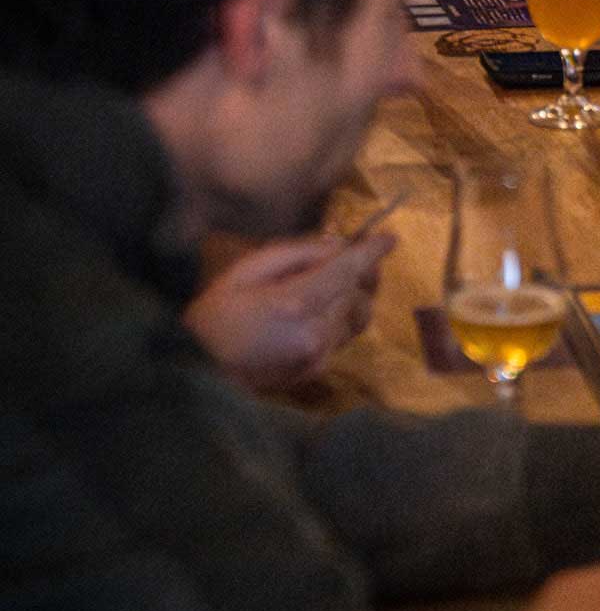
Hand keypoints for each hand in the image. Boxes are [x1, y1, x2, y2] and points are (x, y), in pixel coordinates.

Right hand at [185, 233, 392, 390]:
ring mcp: (319, 356)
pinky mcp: (316, 371)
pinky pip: (342, 338)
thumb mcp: (248, 268)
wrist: (199, 371)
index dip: (372, 252)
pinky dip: (338, 320)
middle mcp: (316, 331)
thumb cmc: (217, 312)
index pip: (349, 271)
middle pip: (360, 295)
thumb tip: (337, 246)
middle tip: (346, 260)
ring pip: (357, 319)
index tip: (390, 238)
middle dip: (360, 274)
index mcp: (297, 301)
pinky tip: (312, 314)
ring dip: (351, 298)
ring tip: (327, 287)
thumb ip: (297, 253)